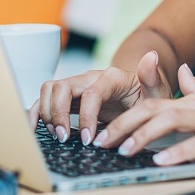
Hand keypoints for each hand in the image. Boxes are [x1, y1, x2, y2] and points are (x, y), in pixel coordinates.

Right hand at [29, 50, 172, 144]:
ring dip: (47, 112)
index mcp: (111, 77)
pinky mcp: (70, 97)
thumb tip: (152, 55)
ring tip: (57, 135)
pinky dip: (37, 112)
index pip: (91, 92)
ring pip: (50, 89)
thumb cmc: (149, 97)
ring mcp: (78, 86)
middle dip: (58, 113)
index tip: (90, 139)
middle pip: (62, 86)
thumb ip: (153, 77)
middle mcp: (90, 78)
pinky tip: (37, 129)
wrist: (143, 96)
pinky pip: (47, 99)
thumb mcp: (158, 92)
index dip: (86, 116)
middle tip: (65, 138)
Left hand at [93, 63, 194, 163]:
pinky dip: (179, 152)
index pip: (152, 103)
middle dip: (123, 125)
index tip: (104, 130)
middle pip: (153, 110)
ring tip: (124, 150)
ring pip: (171, 122)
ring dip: (144, 136)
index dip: (125, 116)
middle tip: (102, 141)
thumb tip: (182, 71)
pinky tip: (162, 160)